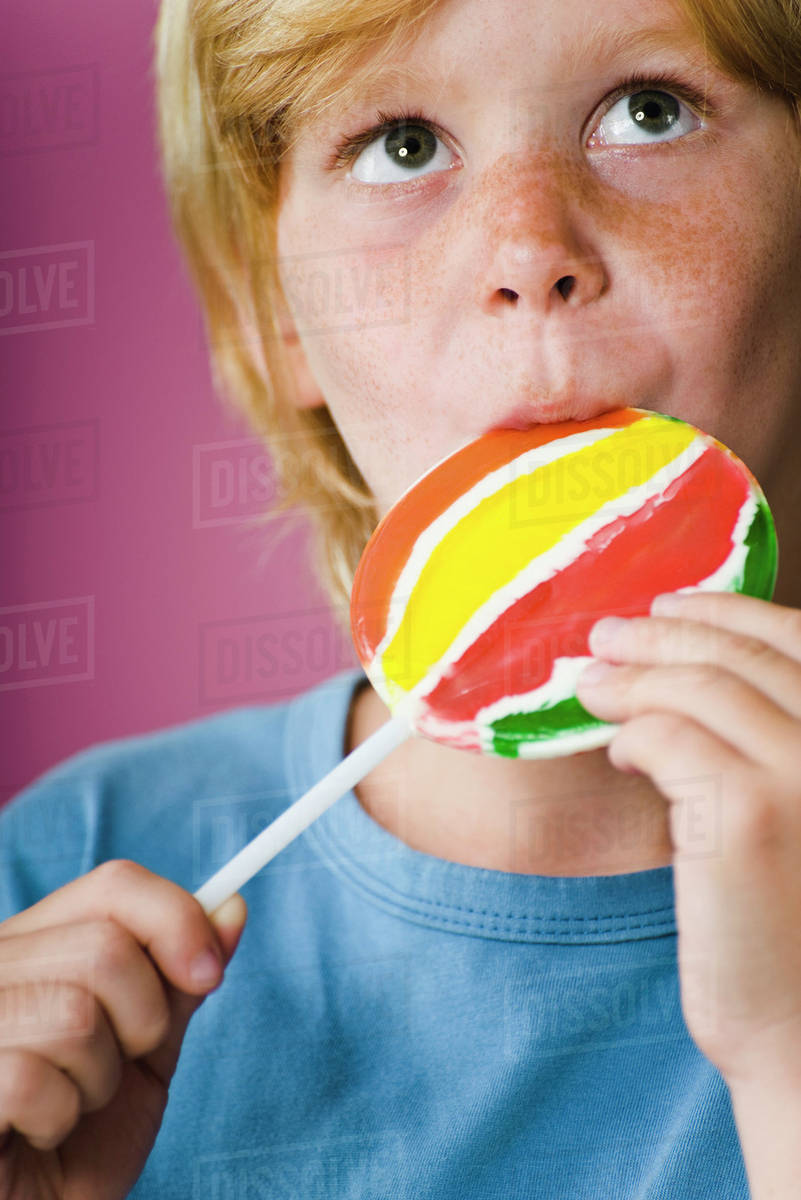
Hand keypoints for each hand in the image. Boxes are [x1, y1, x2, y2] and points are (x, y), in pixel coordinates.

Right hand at [0, 860, 246, 1199]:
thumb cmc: (83, 1137)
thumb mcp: (148, 1050)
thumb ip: (181, 981)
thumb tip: (232, 906)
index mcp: (39, 942)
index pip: (115, 885)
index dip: (176, 919)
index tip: (209, 972)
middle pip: (107, 947)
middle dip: (142, 1019)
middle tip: (120, 1064)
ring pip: (76, 1012)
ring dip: (100, 1077)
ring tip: (74, 1102)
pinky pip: (35, 1077)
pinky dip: (60, 1116)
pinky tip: (39, 1130)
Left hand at [575, 590, 800, 1091]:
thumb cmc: (795, 918)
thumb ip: (772, 741)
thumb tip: (687, 668)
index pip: (795, 641)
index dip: (726, 611)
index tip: (670, 605)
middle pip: (740, 655)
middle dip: (664, 633)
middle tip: (608, 634)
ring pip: (698, 688)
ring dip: (633, 677)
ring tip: (592, 683)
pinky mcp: (748, 815)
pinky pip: (667, 739)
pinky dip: (634, 734)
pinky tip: (620, 750)